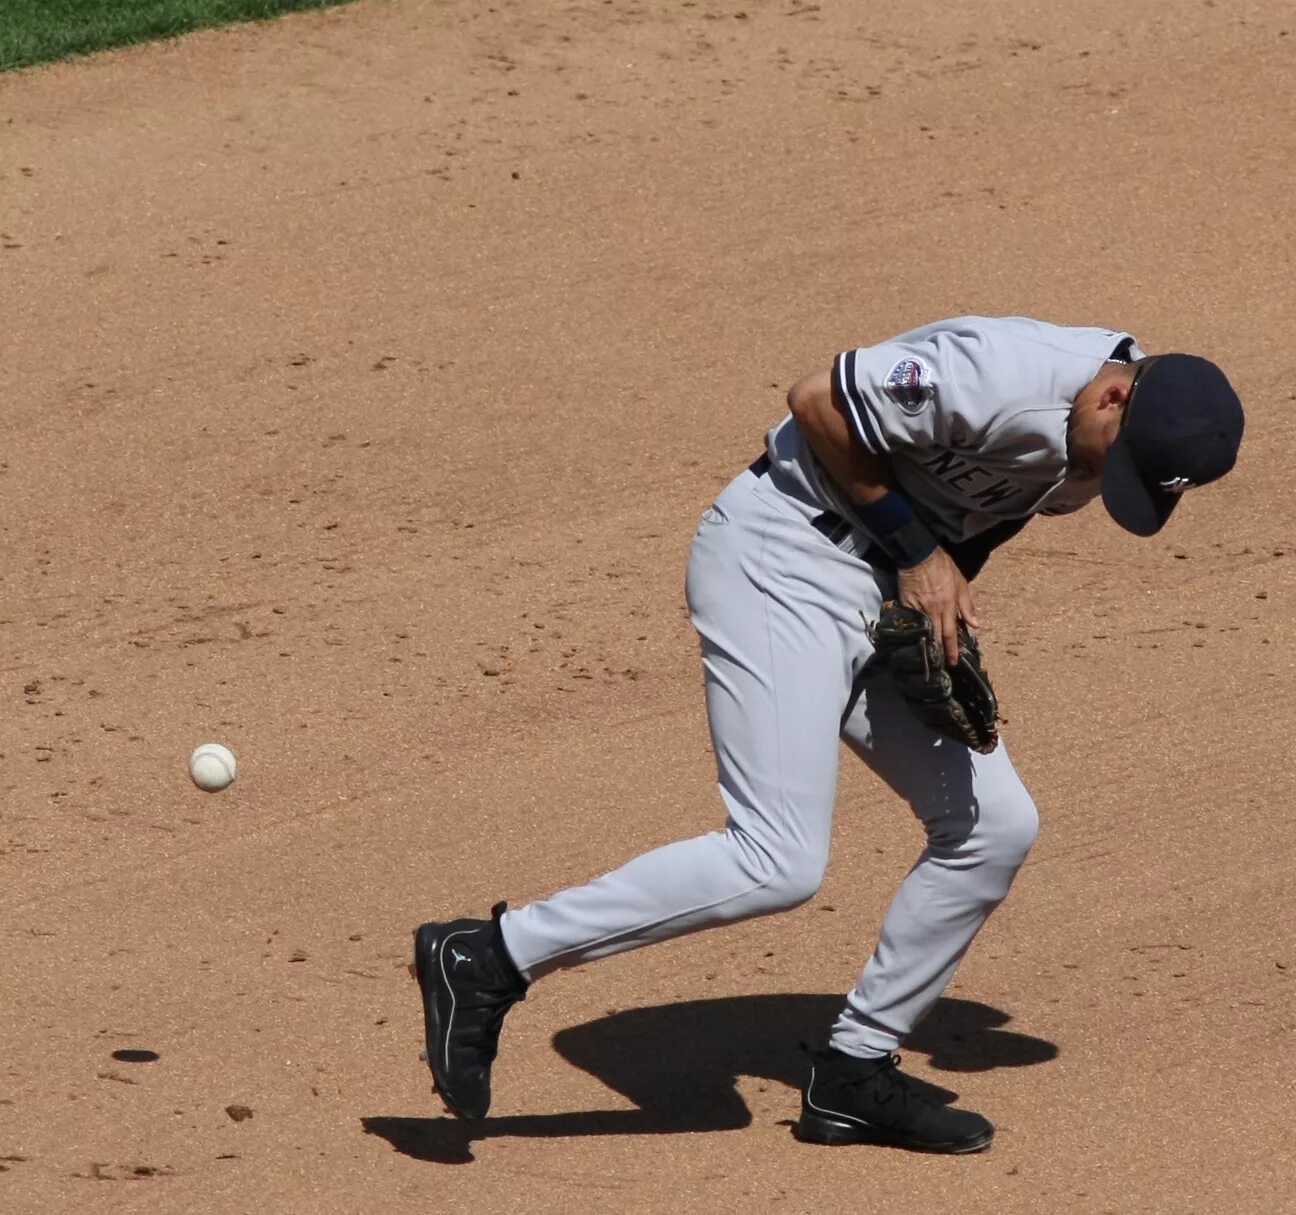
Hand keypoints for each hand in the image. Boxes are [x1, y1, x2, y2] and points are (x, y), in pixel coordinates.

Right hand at [897, 547, 978, 665]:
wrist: (919, 555)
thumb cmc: (943, 567)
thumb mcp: (961, 583)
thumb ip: (967, 605)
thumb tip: (976, 624)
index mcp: (949, 606)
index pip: (951, 633)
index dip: (952, 650)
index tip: (953, 663)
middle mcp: (934, 610)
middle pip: (936, 636)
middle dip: (939, 652)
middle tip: (940, 666)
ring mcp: (919, 609)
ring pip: (923, 632)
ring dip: (926, 646)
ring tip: (928, 659)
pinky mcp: (906, 605)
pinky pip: (911, 623)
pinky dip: (913, 633)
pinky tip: (914, 641)